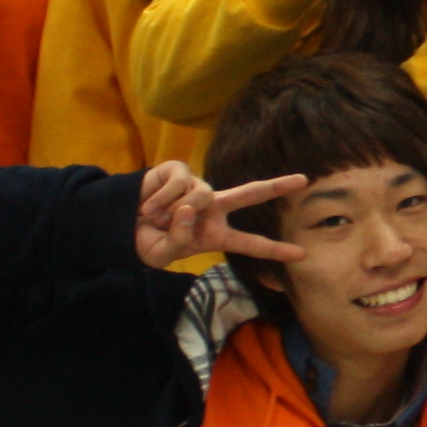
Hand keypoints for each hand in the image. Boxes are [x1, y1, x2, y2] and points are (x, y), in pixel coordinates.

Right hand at [129, 159, 307, 272]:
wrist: (122, 224)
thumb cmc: (146, 242)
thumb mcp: (161, 255)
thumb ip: (179, 239)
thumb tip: (190, 209)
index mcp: (214, 235)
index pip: (249, 244)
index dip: (274, 250)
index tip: (302, 254)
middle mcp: (213, 209)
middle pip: (250, 194)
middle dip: (276, 186)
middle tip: (304, 180)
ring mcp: (198, 188)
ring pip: (202, 194)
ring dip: (173, 210)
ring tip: (154, 218)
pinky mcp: (180, 172)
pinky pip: (180, 184)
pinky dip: (161, 198)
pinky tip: (148, 205)